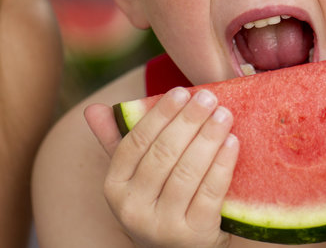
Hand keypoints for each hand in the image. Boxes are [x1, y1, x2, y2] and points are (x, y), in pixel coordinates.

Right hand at [84, 88, 238, 247]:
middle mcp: (133, 209)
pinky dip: (222, 164)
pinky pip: (210, 192)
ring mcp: (163, 225)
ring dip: (208, 138)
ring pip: (187, 172)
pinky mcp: (194, 234)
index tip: (181, 92)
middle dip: (189, 121)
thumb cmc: (156, 199)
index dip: (160, 115)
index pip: (135, 143)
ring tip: (224, 115)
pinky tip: (233, 142)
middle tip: (209, 98)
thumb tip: (93, 108)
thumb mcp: (133, 176)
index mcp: (114, 187)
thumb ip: (117, 140)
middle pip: (163, 155)